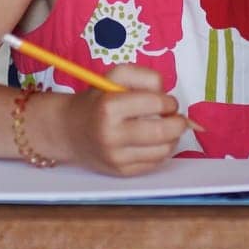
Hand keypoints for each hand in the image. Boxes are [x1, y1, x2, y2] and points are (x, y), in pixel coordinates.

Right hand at [58, 65, 186, 176]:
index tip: (168, 102)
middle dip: (179, 123)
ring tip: (166, 129)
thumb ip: (145, 76)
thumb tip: (169, 96)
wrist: (69, 130)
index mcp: (109, 107)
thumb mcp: (115, 77)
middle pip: (164, 132)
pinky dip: (161, 151)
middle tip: (176, 117)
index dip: (170, 101)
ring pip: (164, 150)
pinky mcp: (121, 172)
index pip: (156, 103)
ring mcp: (116, 157)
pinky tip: (153, 142)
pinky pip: (155, 163)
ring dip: (173, 138)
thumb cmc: (97, 101)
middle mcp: (111, 135)